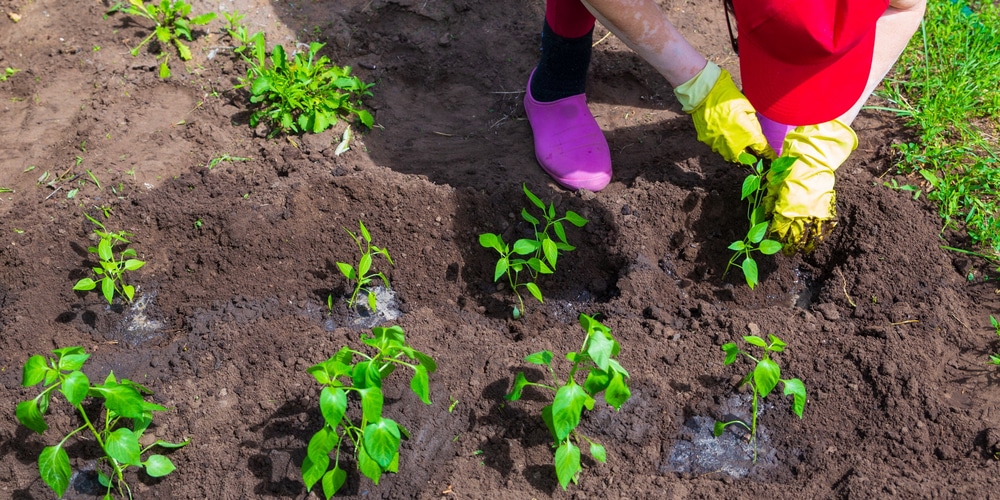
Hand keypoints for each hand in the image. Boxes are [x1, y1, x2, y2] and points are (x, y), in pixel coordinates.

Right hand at [674, 62, 773, 161]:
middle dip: (750, 154)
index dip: (768, 153)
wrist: (705, 95)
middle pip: (745, 158)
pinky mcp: (707, 142)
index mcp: (748, 135)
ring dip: (736, 152)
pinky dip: (723, 145)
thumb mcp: (748, 108)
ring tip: (738, 143)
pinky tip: (724, 135)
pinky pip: (718, 148)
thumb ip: (753, 123)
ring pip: (730, 156)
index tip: (771, 156)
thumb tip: (755, 131)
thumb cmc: (728, 98)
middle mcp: (734, 145)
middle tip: (752, 149)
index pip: (762, 148)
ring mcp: (719, 145)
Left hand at [765, 119, 857, 252]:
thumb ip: (771, 201)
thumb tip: (767, 215)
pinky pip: (826, 226)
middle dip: (790, 247)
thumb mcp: (774, 184)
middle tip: (788, 253)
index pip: (779, 231)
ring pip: (811, 236)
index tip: (774, 244)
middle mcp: (800, 214)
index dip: (776, 239)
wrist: (812, 159)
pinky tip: (818, 240)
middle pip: (795, 238)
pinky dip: (823, 235)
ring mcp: (815, 212)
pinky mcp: (827, 208)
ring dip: (807, 245)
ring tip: (803, 251)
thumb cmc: (790, 169)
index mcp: (785, 209)